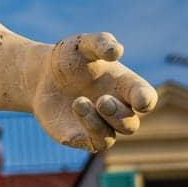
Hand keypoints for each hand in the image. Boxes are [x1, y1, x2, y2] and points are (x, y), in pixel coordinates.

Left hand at [32, 32, 158, 152]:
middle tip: (102, 100)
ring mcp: (100, 126)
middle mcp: (117, 110)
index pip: (146, 98)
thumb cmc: (70, 58)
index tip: (140, 100)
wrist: (42, 74)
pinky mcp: (81, 137)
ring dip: (97, 123)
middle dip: (117, 114)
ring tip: (78, 101)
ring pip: (110, 138)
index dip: (146, 100)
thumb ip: (100, 43)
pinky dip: (86, 129)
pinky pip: (91, 143)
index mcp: (125, 87)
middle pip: (130, 125)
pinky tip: (74, 110)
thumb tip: (117, 51)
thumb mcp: (83, 44)